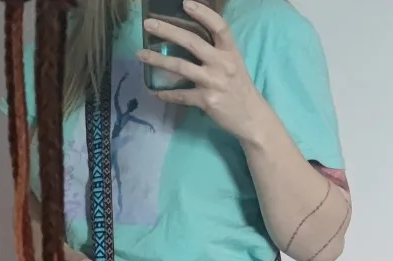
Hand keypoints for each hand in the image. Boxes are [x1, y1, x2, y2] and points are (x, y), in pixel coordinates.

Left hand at [138, 0, 266, 142]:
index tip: (185, 3)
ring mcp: (213, 82)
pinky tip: (156, 92)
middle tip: (148, 25)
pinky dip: (168, 94)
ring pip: (181, 67)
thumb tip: (191, 38)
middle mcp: (222, 64)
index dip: (203, 13)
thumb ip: (217, 51)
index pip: (218, 26)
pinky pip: (182, 95)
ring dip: (158, 60)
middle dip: (167, 31)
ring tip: (141, 54)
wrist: (251, 118)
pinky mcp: (207, 101)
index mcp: (230, 52)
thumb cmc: (239, 88)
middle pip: (192, 42)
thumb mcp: (234, 64)